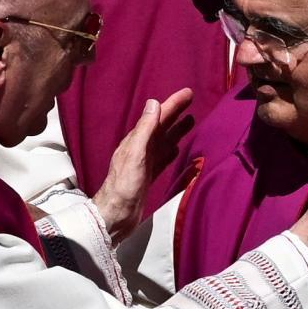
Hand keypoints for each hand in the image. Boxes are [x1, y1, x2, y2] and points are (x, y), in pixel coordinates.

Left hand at [92, 89, 194, 239]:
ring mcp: (144, 162)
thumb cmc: (123, 186)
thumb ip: (144, 130)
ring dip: (176, 130)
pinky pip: (163, 158)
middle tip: (192, 100)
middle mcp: (140, 148)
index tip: (188, 93)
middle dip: (176, 113)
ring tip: (190, 121)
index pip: (157, 116)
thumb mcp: (135, 155)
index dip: (172, 104)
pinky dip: (172, 151)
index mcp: (136, 141)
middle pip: (162, 126)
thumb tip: (153, 103)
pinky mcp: (148, 176)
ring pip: (164, 141)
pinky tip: (178, 150)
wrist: (115, 215)